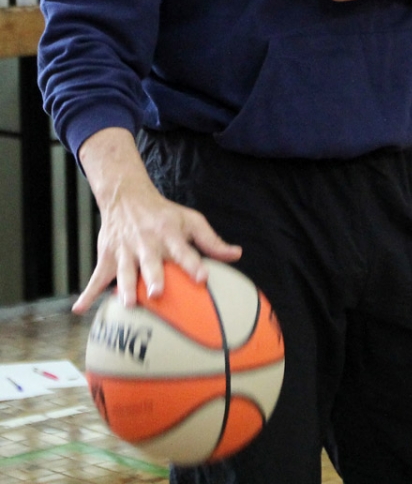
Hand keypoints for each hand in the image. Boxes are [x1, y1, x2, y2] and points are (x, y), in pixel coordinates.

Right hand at [74, 128, 241, 312]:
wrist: (128, 197)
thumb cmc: (165, 215)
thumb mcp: (191, 221)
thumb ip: (212, 241)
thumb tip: (236, 254)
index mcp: (170, 234)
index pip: (184, 251)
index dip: (193, 264)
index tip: (203, 278)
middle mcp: (147, 243)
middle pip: (151, 262)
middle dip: (153, 277)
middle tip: (157, 293)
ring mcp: (125, 251)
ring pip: (124, 271)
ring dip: (124, 287)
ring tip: (127, 304)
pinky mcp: (108, 257)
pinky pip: (96, 278)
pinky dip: (87, 293)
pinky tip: (79, 309)